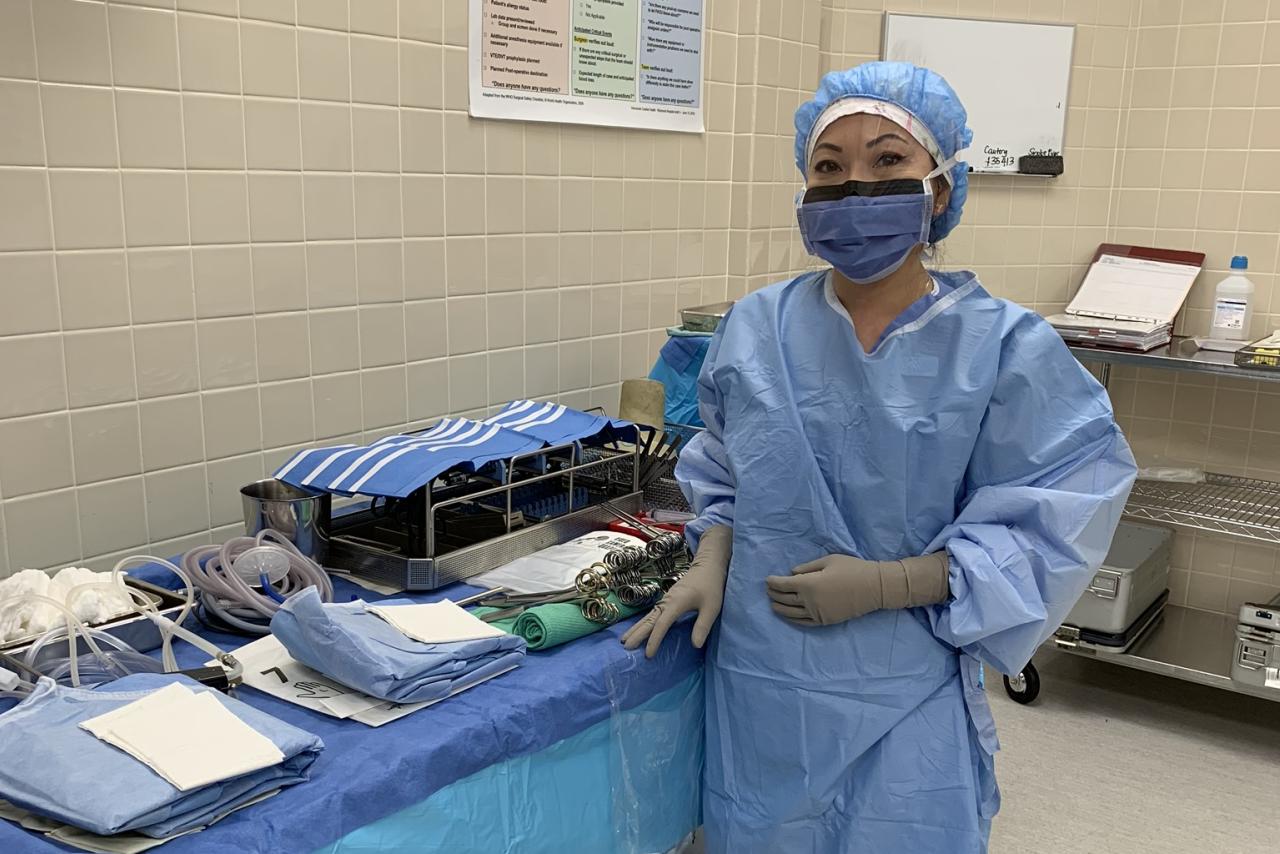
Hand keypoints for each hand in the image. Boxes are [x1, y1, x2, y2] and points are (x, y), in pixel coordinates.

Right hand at [622, 526, 731, 657]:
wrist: (707, 566)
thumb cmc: (711, 586)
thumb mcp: (711, 608)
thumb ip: (702, 626)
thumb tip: (695, 645)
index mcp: (676, 603)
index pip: (661, 625)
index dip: (654, 640)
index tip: (648, 655)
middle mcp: (667, 602)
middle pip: (648, 620)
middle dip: (636, 634)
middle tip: (625, 647)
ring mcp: (665, 600)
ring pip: (648, 616)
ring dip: (637, 628)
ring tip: (625, 640)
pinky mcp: (667, 599)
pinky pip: (652, 613)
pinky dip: (644, 622)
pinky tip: (640, 628)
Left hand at [766, 552, 949, 626]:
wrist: (874, 587)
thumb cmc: (852, 568)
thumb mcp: (828, 560)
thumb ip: (807, 568)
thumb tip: (792, 574)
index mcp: (809, 584)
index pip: (783, 585)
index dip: (773, 582)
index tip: (767, 580)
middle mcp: (810, 601)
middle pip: (785, 599)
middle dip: (774, 594)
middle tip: (768, 590)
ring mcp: (818, 613)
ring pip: (792, 613)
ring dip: (780, 608)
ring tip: (773, 604)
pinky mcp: (826, 621)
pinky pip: (804, 622)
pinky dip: (793, 619)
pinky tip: (788, 616)